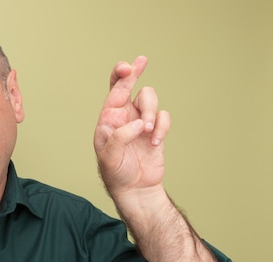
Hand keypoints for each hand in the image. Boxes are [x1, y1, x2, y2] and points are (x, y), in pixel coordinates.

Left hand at [93, 56, 169, 199]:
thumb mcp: (109, 157)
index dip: (120, 75)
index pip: (113, 91)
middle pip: (131, 85)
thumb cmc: (116, 174)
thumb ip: (119, 138)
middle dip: (135, 72)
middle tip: (141, 62)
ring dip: (151, 112)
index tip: (128, 68)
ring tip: (148, 132)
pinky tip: (155, 143)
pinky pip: (164, 117)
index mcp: (108, 119)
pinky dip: (162, 128)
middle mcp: (124, 116)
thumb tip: (138, 123)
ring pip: (149, 99)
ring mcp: (141, 122)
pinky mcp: (156, 130)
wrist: (135, 189)